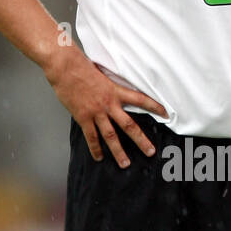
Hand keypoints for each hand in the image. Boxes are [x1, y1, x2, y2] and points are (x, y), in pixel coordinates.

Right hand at [42, 45, 166, 167]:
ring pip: (110, 136)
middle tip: (150, 152)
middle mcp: (109, 104)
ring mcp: (96, 112)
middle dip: (141, 140)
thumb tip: (115, 91)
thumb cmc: (81, 66)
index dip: (154, 106)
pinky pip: (91, 137)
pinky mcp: (83, 117)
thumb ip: (110, 86)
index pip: (141, 99)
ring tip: (125, 163)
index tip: (166, 114)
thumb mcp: (103, 74)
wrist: (65, 67)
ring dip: (118, 151)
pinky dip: (95, 148)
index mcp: (116, 91)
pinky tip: (99, 157)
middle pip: (129, 126)